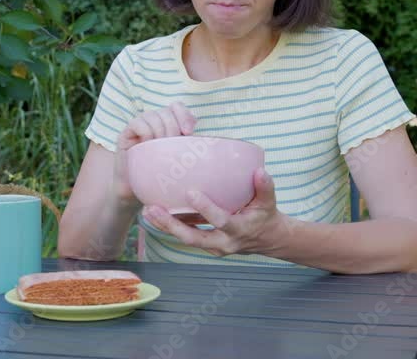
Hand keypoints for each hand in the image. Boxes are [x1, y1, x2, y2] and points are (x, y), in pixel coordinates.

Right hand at [112, 102, 196, 202]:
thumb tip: (212, 145)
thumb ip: (191, 149)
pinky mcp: (126, 133)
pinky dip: (146, 133)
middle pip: (167, 111)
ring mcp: (139, 126)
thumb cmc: (160, 178)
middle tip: (173, 146)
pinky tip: (146, 147)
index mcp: (167, 124)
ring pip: (153, 115)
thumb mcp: (180, 162)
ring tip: (160, 149)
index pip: (177, 106)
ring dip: (160, 132)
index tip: (189, 133)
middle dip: (173, 128)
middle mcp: (153, 121)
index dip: (184, 115)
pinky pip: (138, 123)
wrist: (135, 192)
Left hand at [141, 168, 289, 256]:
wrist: (268, 240)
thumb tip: (259, 170)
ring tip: (147, 210)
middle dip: (171, 225)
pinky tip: (154, 214)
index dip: (205, 209)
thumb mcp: (269, 202)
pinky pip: (185, 236)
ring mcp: (212, 246)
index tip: (190, 192)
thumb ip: (265, 187)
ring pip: (185, 239)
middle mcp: (223, 242)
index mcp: (239, 230)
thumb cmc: (266, 216)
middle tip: (152, 208)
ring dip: (164, 226)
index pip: (220, 221)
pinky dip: (170, 226)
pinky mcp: (205, 244)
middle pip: (193, 238)